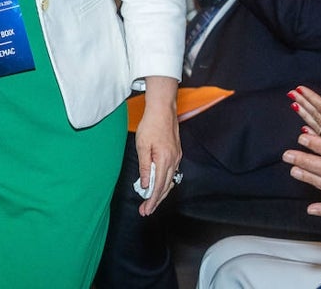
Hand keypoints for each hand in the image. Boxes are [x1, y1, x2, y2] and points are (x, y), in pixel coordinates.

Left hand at [134, 75, 181, 215]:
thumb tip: (145, 184)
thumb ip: (145, 167)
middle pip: (166, 186)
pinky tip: (159, 185)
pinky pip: (172, 172)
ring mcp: (177, 157)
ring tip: (150, 201)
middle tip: (146, 211)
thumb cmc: (151, 125)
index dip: (152, 200)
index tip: (146, 210)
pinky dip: (165, 182)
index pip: (158, 186)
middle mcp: (174, 160)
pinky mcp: (177, 153)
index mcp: (164, 160)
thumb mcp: (142, 146)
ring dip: (161, 192)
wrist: (163, 109)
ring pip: (170, 180)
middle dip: (156, 200)